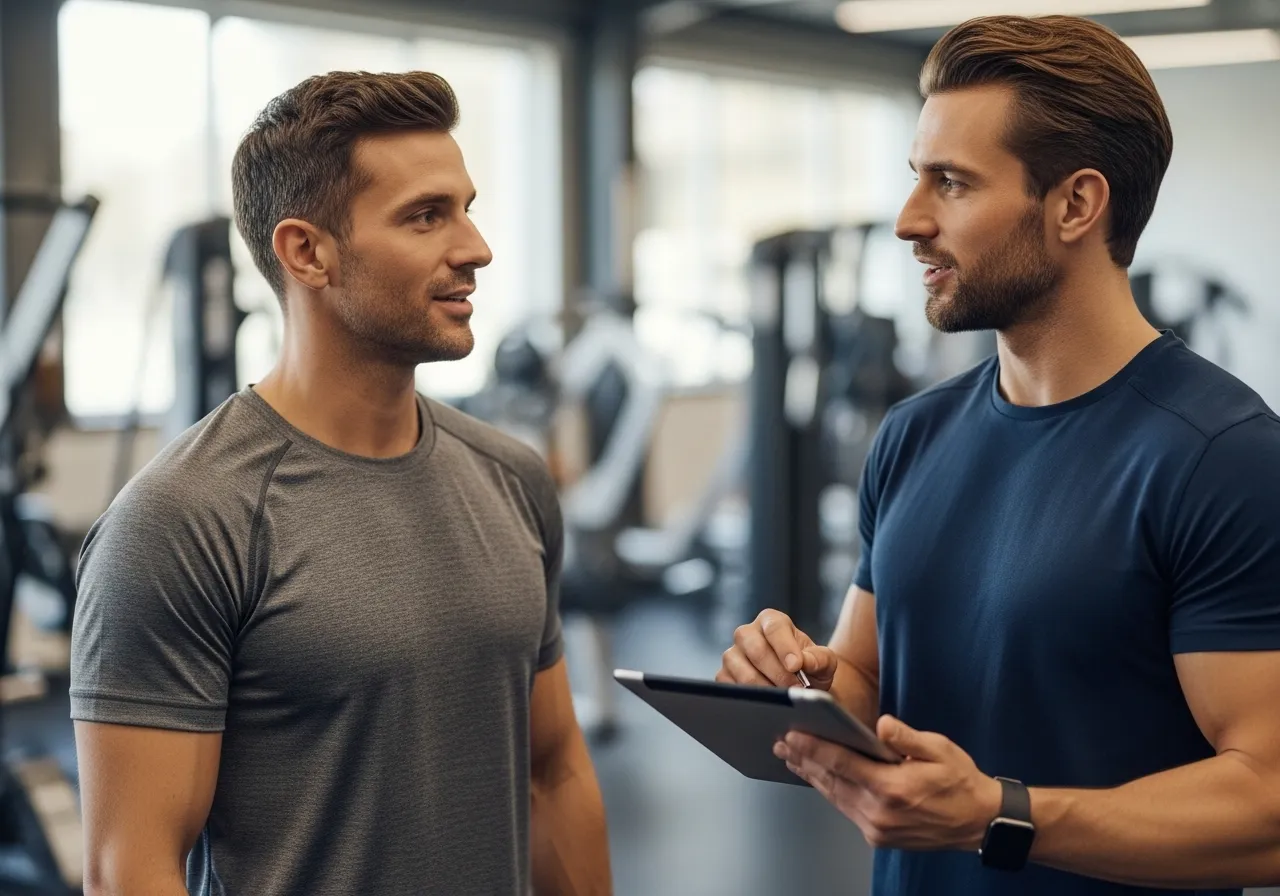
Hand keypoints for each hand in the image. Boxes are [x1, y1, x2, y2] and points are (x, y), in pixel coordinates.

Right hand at [716, 609, 838, 689]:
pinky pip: (731, 688)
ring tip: (785, 700)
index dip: (784, 647)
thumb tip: (805, 661)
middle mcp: (747, 634)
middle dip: (778, 673)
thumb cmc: (811, 669)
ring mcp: (732, 655)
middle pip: (756, 649)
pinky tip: (768, 706)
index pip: (774, 627)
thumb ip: (820, 658)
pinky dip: (750, 700)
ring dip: (766, 689)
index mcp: (771, 621)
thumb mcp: (824, 662)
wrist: (799, 688)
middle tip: (796, 690)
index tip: (796, 666)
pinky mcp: (723, 677)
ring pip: (743, 672)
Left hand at [774, 715, 1002, 852]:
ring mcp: (877, 829)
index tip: (791, 735)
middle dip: (804, 760)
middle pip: (831, 782)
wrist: (979, 822)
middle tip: (781, 742)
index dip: (813, 748)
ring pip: (834, 797)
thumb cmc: (961, 782)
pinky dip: (829, 791)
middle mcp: (880, 813)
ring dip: (811, 776)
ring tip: (791, 757)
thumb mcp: (940, 750)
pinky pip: (846, 809)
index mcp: (893, 789)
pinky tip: (819, 777)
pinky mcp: (878, 837)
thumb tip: (882, 726)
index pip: (842, 764)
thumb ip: (907, 738)